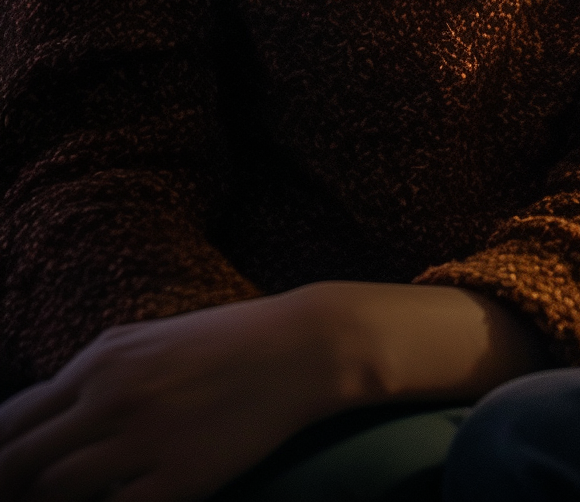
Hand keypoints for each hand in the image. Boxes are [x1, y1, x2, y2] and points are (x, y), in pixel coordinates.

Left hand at [0, 280, 543, 501]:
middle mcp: (111, 398)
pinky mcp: (175, 480)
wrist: (304, 346)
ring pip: (52, 495)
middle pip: (14, 464)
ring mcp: (141, 441)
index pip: (8, 424)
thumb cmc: (229, 341)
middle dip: (6, 488)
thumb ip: (93, 374)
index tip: (5, 478)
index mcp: (101, 361)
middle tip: (20, 498)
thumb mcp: (151, 339)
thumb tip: (37, 417)